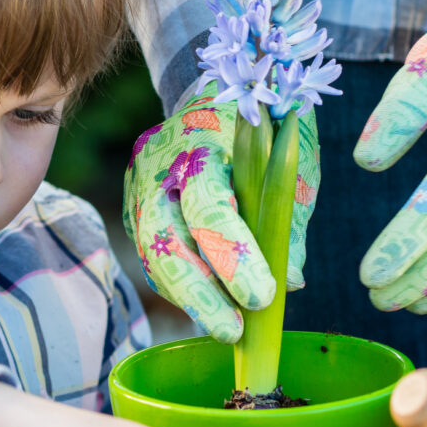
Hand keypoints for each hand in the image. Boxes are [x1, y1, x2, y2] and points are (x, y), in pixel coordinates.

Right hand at [123, 82, 320, 342]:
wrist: (219, 93)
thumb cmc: (265, 128)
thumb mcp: (291, 162)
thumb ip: (287, 218)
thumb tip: (291, 282)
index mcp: (201, 144)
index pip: (209, 207)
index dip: (234, 257)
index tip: (263, 297)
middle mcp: (157, 168)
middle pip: (164, 241)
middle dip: (199, 294)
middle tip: (234, 332)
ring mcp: (140, 192)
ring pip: (153, 256)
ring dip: (190, 299)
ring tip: (229, 329)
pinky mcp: (136, 213)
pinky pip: (155, 260)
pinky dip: (183, 288)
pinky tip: (211, 307)